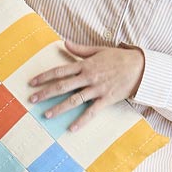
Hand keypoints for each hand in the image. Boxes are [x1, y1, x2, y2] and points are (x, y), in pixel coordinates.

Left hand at [28, 42, 144, 131]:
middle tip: (32, 100)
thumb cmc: (119, 58)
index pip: (60, 71)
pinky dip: (81, 121)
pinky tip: (71, 128)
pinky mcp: (106, 99)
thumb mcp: (99, 50)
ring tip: (46, 115)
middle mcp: (88, 77)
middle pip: (62, 86)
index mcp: (85, 65)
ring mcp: (97, 89)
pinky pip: (91, 111)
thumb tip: (64, 43)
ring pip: (74, 100)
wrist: (140, 67)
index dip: (44, 77)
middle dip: (45, 93)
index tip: (32, 82)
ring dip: (59, 108)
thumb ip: (80, 50)